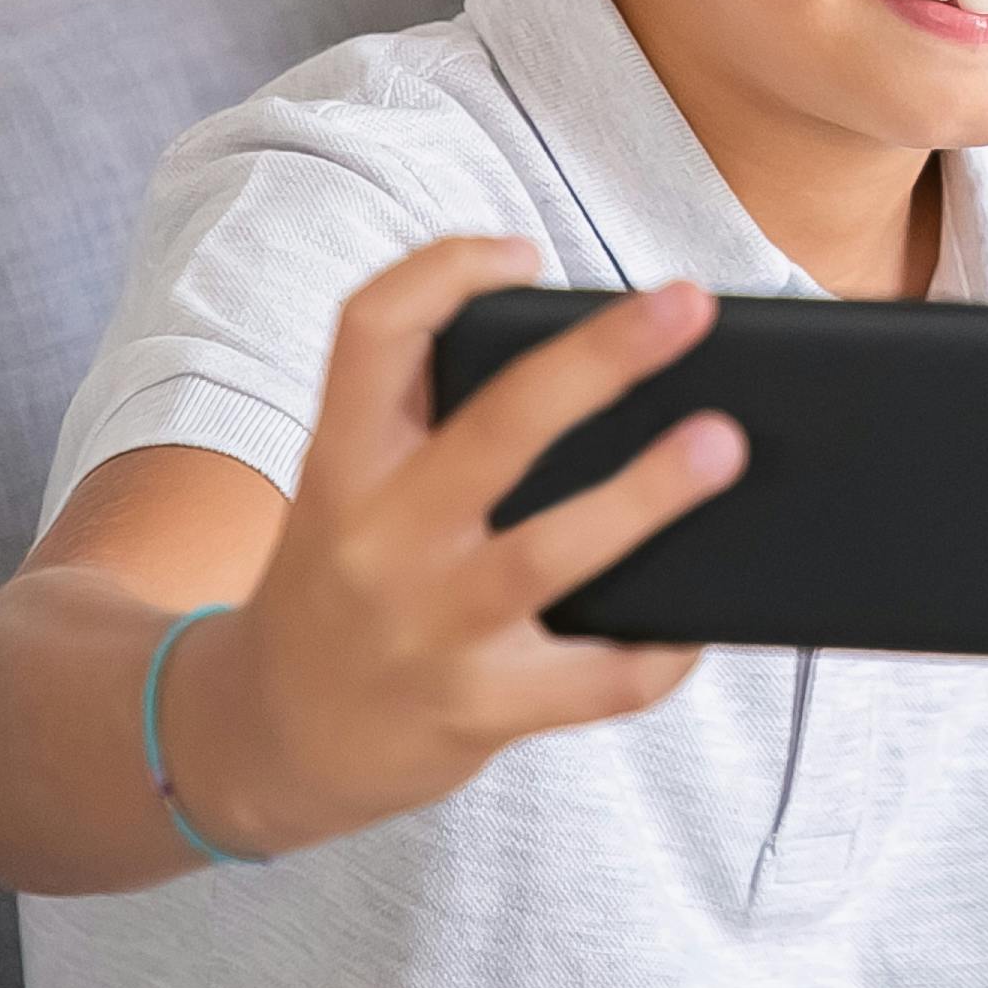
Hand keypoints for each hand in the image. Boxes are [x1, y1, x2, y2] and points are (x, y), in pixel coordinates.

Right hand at [176, 238, 745, 855]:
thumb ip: (428, 429)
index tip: (525, 250)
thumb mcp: (348, 491)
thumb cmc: (340, 586)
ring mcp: (426, 629)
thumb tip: (594, 363)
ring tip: (723, 445)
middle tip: (687, 305)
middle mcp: (378, 538)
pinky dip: (658, 652)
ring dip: (646, 495)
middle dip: (601, 358)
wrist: (265, 738)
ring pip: (550, 553)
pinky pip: (590, 682)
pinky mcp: (473, 711)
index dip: (446, 272)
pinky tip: (700, 624)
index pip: (370, 334)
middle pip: (499, 426)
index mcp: (343, 462)